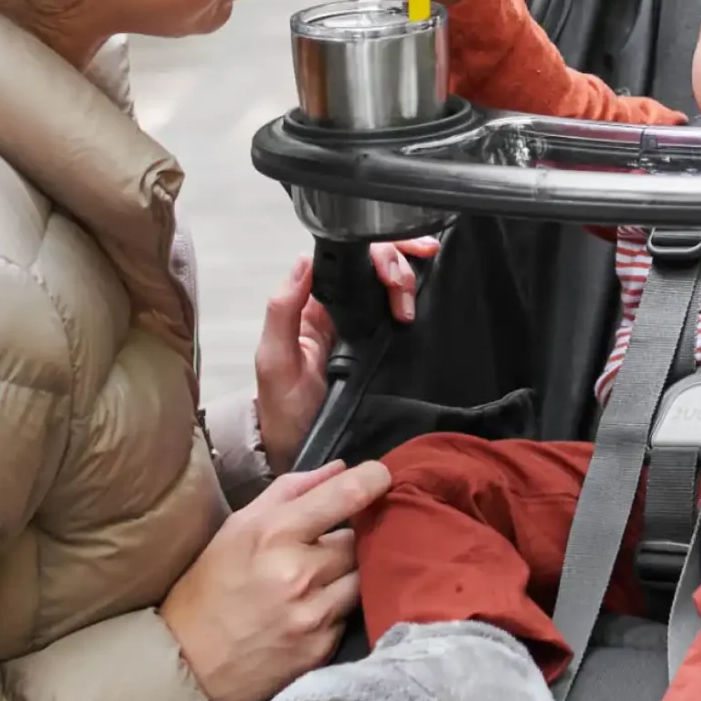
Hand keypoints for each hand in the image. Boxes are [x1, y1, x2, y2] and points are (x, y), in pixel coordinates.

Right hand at [161, 460, 391, 700]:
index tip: (381, 476)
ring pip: (363, 577)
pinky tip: (309, 611)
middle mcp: (300, 574)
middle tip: (321, 547)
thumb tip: (341, 468)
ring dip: (347, 574)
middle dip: (347, 539)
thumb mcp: (237, 527)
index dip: (374, 479)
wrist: (187, 664)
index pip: (346, 495)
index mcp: (274, 535)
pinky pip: (350, 614)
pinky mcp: (322, 649)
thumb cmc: (210, 587)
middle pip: (359, 539)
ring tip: (316, 580)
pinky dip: (337, 608)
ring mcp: (314, 615)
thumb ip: (290, 491)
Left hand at [256, 238, 437, 470]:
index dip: (370, 252)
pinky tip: (425, 294)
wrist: (302, 449)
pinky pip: (397, 306)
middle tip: (403, 291)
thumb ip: (282, 309)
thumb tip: (305, 261)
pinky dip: (415, 294)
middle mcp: (335, 305)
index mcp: (309, 302)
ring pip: (388, 279)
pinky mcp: (379, 341)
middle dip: (394, 265)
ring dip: (406, 280)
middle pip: (371, 262)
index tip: (388, 270)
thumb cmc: (284, 408)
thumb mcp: (274, 360)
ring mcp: (358, 322)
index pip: (343, 257)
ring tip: (409, 308)